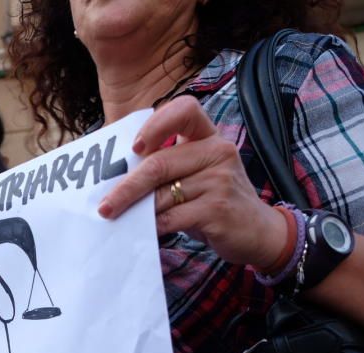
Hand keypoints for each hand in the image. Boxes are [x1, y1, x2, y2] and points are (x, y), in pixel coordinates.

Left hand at [98, 96, 285, 268]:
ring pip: (161, 195)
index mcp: (208, 137)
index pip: (184, 109)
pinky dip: (153, 227)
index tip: (135, 148)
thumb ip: (165, 164)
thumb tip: (114, 173)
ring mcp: (220, 180)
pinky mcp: (218, 209)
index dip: (155, 124)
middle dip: (125, 188)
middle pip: (159, 163)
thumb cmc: (213, 200)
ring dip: (137, 212)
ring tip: (122, 221)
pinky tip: (146, 232)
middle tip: (104, 206)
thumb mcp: (195, 173)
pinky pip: (171, 218)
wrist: (258, 232)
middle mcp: (217, 152)